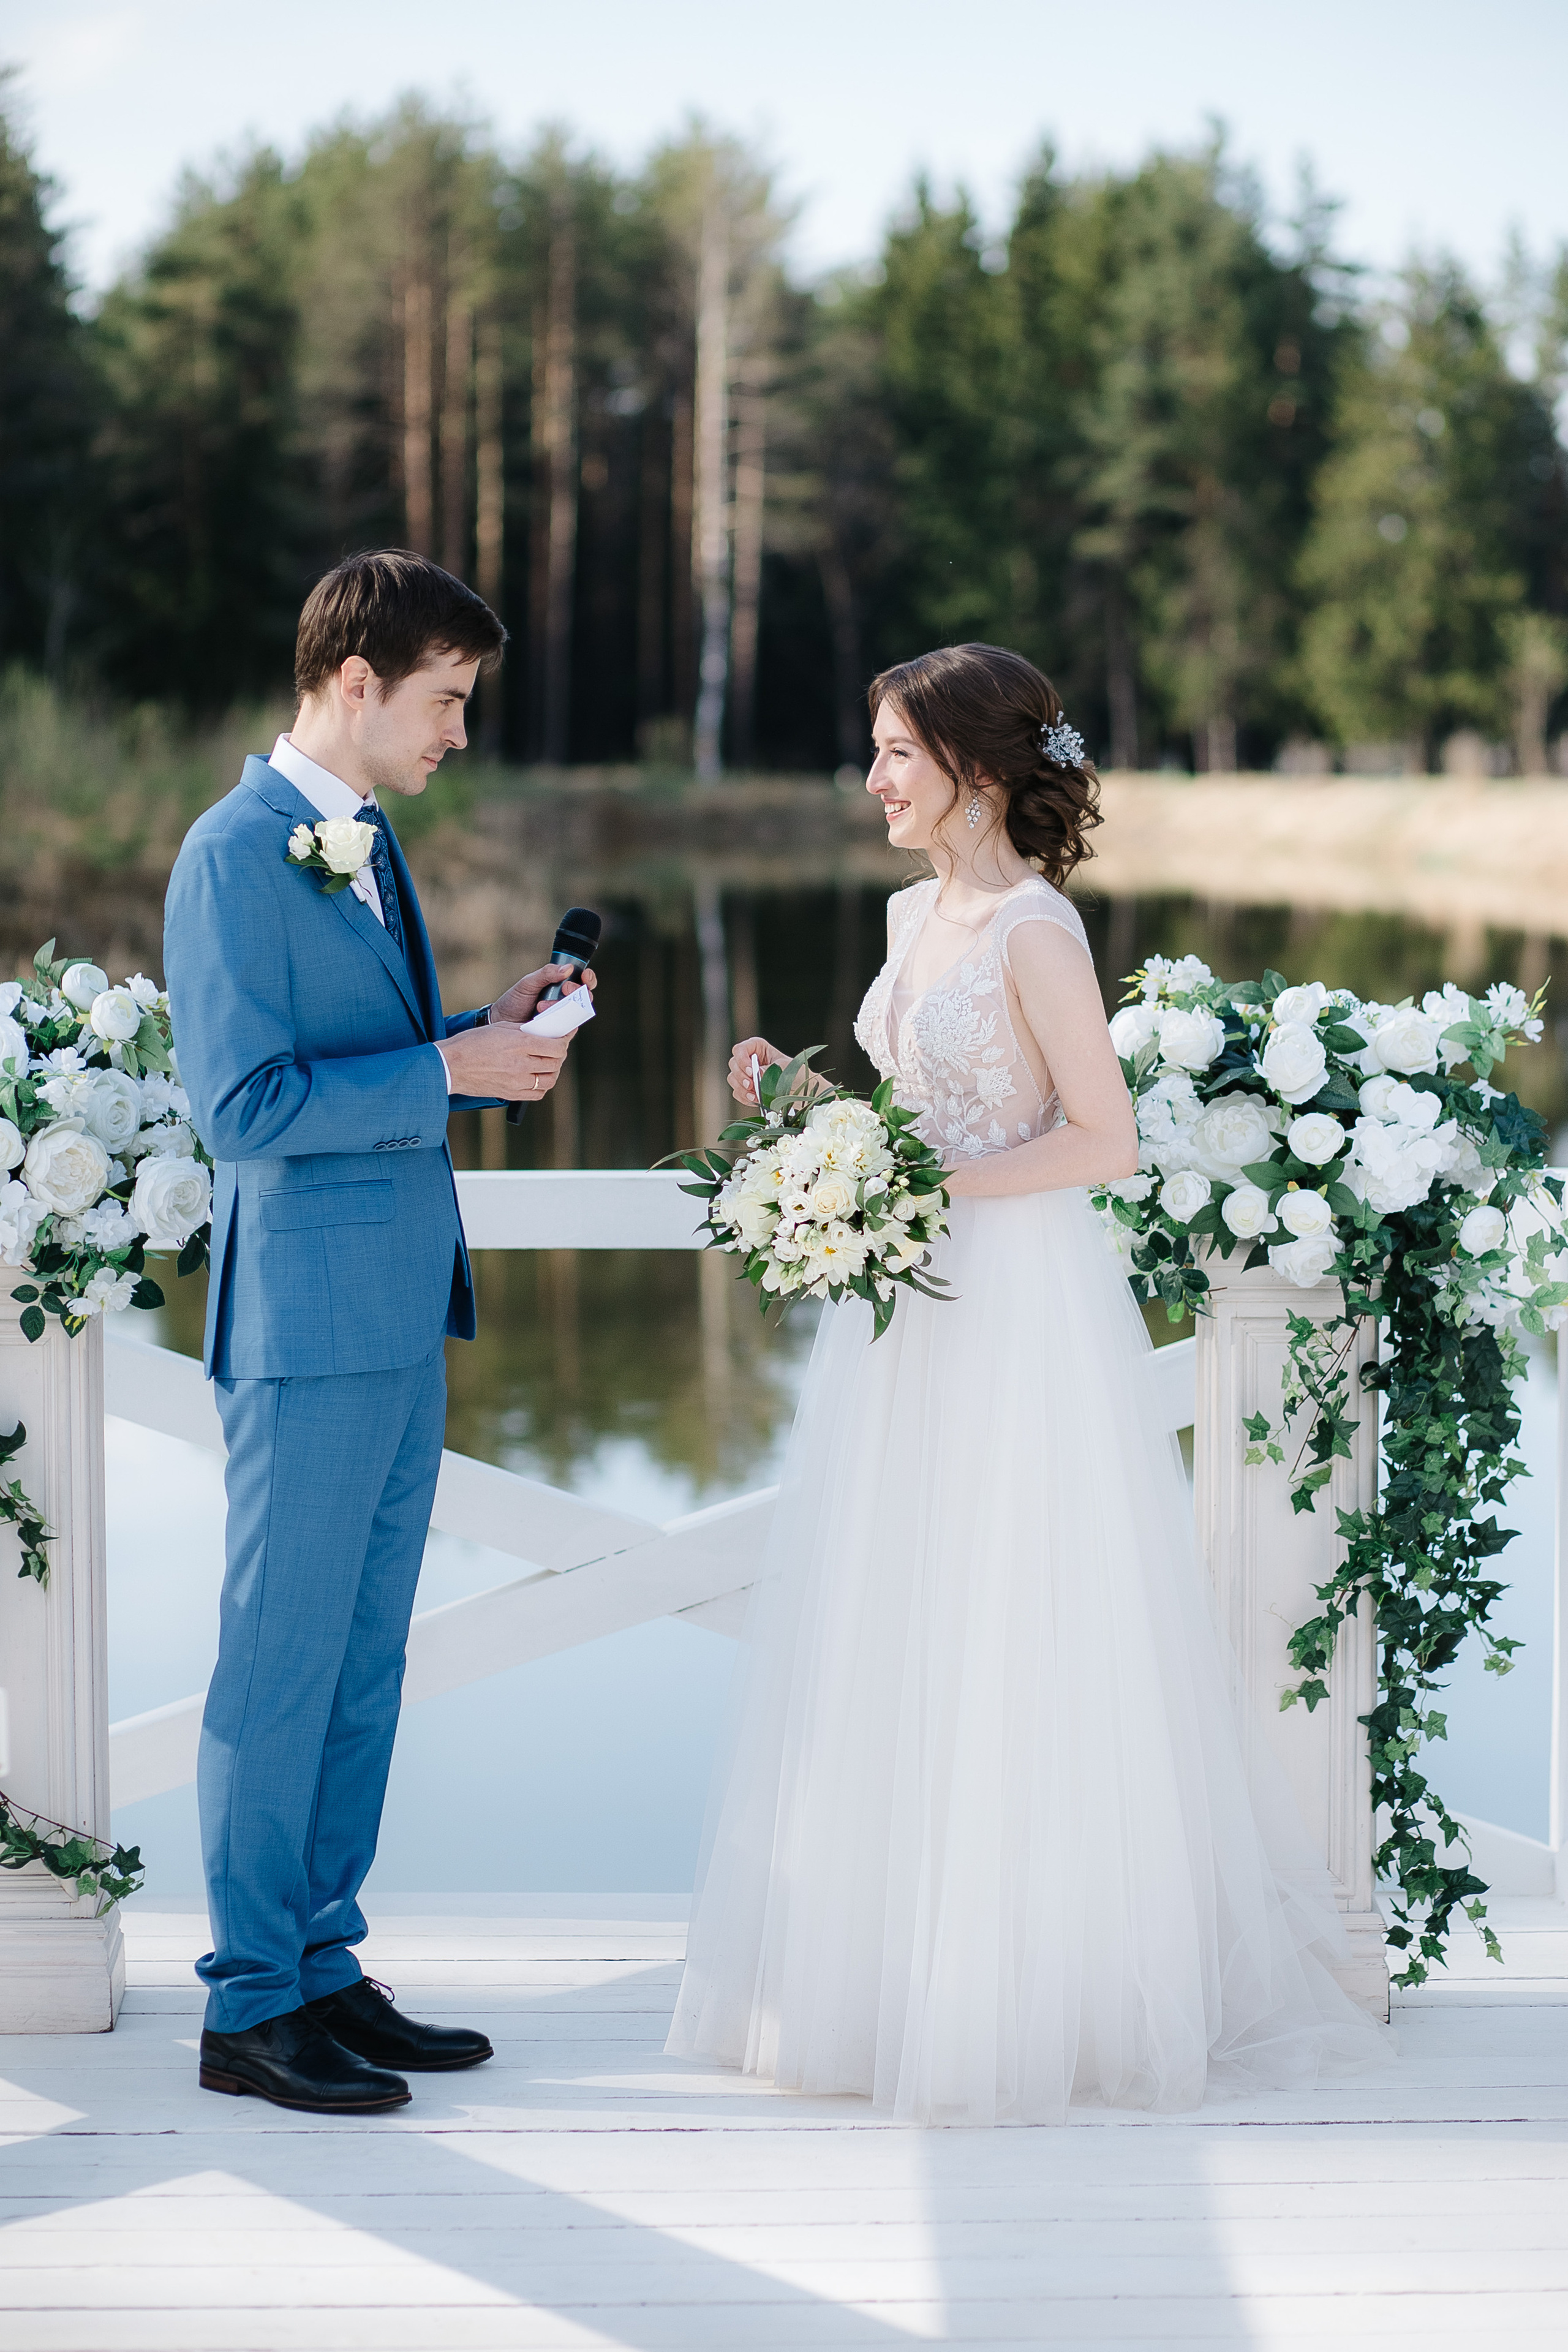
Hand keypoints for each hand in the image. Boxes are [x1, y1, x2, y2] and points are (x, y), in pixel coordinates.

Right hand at [437, 1022, 570, 1100]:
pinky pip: (537, 1093)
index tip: (563, 1037)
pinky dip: (542, 1086)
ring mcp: (517, 1082)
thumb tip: (544, 1032)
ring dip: (553, 1070)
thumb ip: (525, 1031)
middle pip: (555, 1062)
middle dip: (559, 1054)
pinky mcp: (511, 1094)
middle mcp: (521, 1064)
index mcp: (519, 1044)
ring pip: (550, 1079)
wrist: (450, 1066)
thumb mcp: (500, 1028)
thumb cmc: (472, 1043)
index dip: (564, 1041)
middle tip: (555, 1048)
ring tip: (548, 1063)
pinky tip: (537, 1077)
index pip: (556, 1046)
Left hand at [489, 963, 597, 1026]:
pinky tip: (541, 1018)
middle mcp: (565, 1002)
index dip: (588, 978)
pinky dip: (558, 1022)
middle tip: (565, 989)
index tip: (585, 975)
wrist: (501, 1022)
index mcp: (560, 987)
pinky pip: (567, 1029)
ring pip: (577, 1013)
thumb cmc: (515, 1001)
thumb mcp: (528, 983)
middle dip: (577, 991)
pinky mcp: (557, 1033)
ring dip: (563, 1008)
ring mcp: (563, 1018)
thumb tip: (568, 968)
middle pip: (585, 997)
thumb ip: (546, 974)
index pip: (582, 981)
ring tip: (541, 1006)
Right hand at [728, 1037, 789, 1106]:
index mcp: (759, 1048)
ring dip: (741, 1088)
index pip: (741, 1049)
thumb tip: (757, 1074)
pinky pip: (737, 1093)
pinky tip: (755, 1100)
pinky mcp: (747, 1089)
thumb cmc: (796, 1074)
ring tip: (755, 1096)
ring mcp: (747, 1075)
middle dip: (741, 1076)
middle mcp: (750, 1060)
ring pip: (733, 1079)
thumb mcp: (785, 1068)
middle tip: (751, 1085)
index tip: (751, 1071)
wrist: (802, 1092)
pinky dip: (744, 1097)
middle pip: (734, 1064)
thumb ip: (769, 1070)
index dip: (742, 1059)